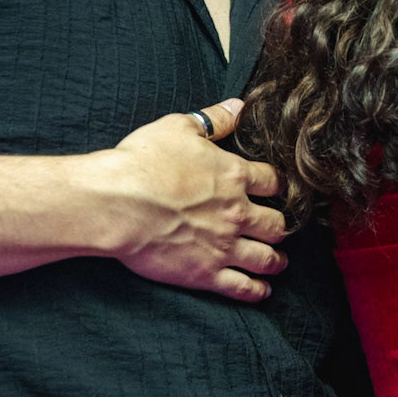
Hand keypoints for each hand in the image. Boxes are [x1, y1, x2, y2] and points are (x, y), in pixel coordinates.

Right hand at [94, 99, 288, 303]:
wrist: (117, 204)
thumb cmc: (142, 163)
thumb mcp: (177, 128)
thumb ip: (213, 119)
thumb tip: (238, 106)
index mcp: (233, 175)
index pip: (272, 181)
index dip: (278, 185)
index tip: (278, 190)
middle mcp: (237, 213)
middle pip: (276, 223)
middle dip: (280, 225)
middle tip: (278, 228)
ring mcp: (224, 246)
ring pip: (266, 258)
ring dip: (276, 259)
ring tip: (278, 261)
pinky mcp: (206, 273)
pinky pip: (242, 286)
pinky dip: (256, 290)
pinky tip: (262, 290)